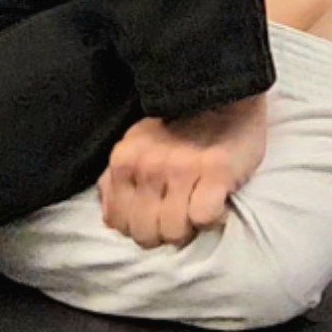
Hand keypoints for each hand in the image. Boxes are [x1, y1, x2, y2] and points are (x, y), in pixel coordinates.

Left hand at [100, 94, 267, 248]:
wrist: (222, 97)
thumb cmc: (178, 129)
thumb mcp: (136, 147)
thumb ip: (118, 180)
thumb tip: (110, 219)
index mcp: (123, 161)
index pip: (118, 223)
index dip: (139, 229)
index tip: (157, 217)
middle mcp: (147, 165)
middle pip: (146, 234)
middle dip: (163, 234)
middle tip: (180, 216)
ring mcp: (181, 168)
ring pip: (174, 232)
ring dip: (189, 228)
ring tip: (198, 207)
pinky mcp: (216, 172)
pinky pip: (204, 218)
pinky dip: (213, 218)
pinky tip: (217, 203)